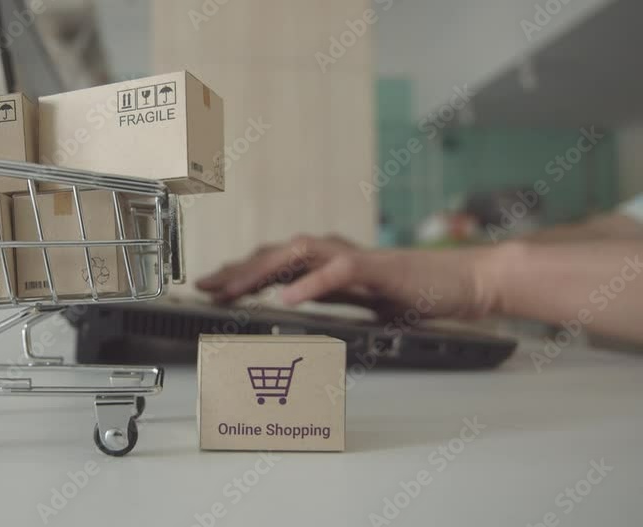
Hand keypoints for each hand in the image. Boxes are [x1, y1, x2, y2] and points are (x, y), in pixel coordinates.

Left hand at [196, 234, 505, 319]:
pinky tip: (287, 297)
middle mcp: (336, 252)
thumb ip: (330, 301)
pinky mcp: (379, 268)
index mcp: (329, 262)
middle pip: (274, 253)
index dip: (239, 272)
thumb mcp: (362, 302)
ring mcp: (356, 258)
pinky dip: (311, 283)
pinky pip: (338, 271)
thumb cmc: (417, 291)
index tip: (209, 287)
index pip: (274, 262)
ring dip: (260, 271)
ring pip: (296, 253)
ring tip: (231, 289)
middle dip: (236, 269)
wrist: (466, 282)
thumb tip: (293, 311)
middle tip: (203, 285)